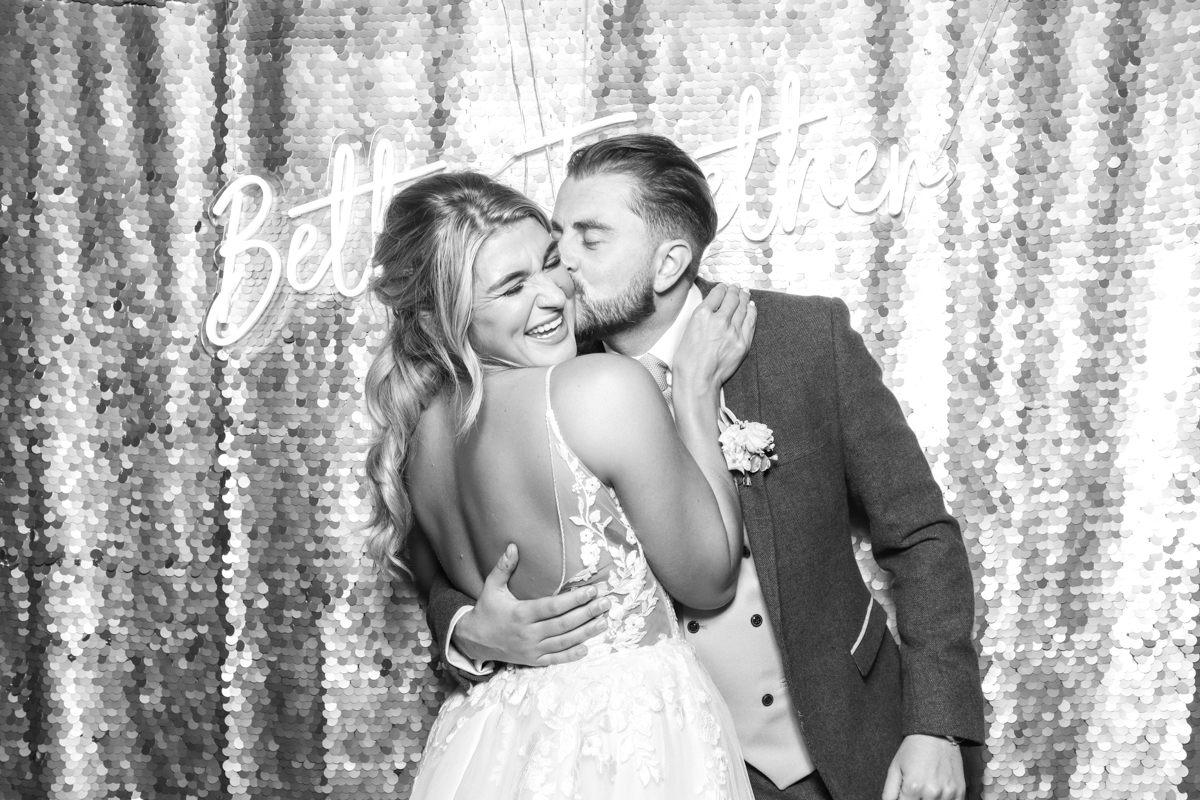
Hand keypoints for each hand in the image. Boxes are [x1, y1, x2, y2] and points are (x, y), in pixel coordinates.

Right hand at [452, 544, 610, 666]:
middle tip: (606, 603)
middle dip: (587, 613)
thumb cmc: (486, 610)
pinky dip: (571, 655)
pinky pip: (555, 659)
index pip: (553, 606)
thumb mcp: (492, 587)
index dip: (574, 599)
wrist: (473, 641)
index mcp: (520, 614)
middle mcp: (528, 633)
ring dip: (586, 632)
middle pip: (563, 624)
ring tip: (603, 622)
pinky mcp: (532, 661)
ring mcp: (531, 649)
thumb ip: (504, 567)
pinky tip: (587, 648)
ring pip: (563, 642)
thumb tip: (513, 546)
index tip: (592, 591)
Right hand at [673, 283, 756, 399]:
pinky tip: (751, 306)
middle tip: (736, 287)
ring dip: (744, 298)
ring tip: (744, 292)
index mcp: (702, 314)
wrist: (697, 380)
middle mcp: (719, 320)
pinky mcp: (742, 343)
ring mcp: (733, 332)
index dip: (722, 288)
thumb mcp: (687, 330)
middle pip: (732, 298)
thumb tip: (711, 308)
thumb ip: (701, 317)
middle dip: (734, 291)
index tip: (724, 287)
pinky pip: (750, 322)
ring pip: (742, 308)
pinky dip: (751, 312)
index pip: (717, 294)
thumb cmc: (687, 360)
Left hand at [882, 735, 965, 799]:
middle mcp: (932, 793)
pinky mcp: (960, 792)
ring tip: (926, 786)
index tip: (905, 794)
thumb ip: (889, 792)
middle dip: (916, 799)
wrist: (937, 734)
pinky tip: (938, 791)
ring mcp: (948, 793)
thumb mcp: (895, 768)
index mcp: (913, 787)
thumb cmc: (913, 749)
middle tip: (915, 789)